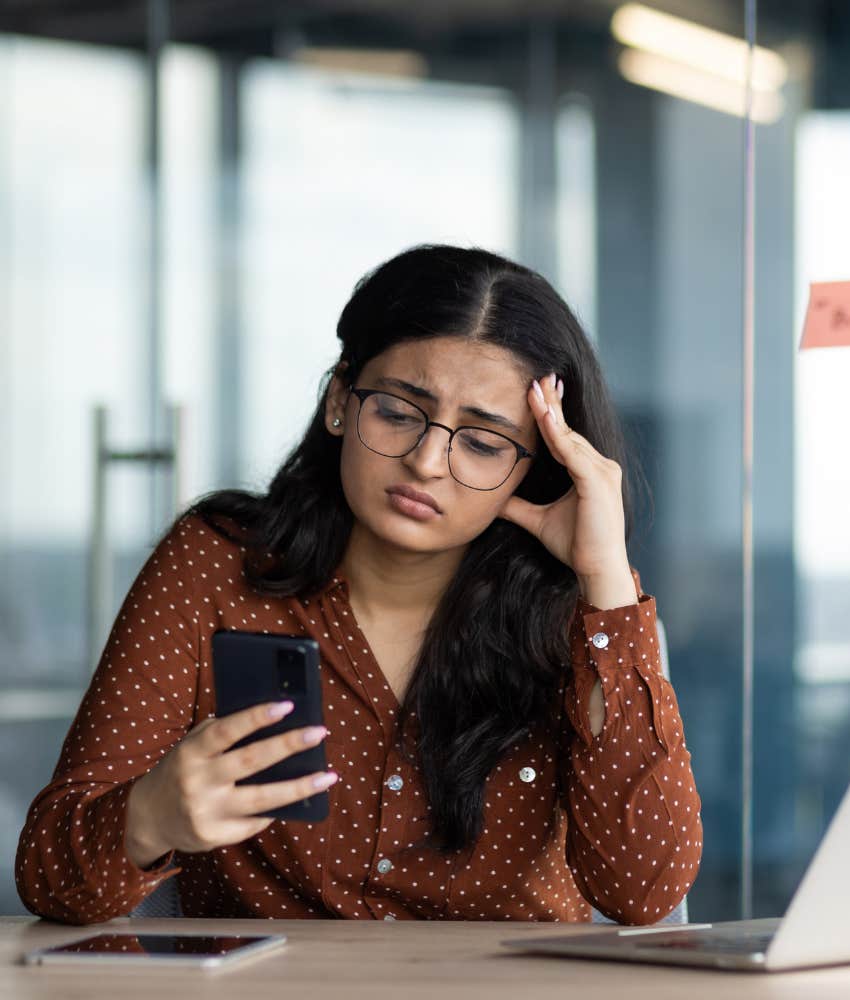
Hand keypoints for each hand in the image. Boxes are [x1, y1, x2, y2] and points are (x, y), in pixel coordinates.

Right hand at [125, 701, 337, 868]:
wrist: (148, 818)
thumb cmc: (183, 769)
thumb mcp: (192, 745)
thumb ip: (223, 734)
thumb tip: (276, 722)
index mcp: (191, 752)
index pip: (226, 730)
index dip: (256, 717)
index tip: (287, 704)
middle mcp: (198, 782)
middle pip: (250, 762)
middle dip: (288, 745)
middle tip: (319, 732)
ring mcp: (206, 812)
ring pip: (262, 799)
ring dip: (300, 787)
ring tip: (329, 776)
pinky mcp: (214, 836)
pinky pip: (254, 822)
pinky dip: (277, 809)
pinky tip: (299, 799)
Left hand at [498, 371, 632, 592]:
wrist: (596, 569)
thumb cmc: (576, 546)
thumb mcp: (538, 520)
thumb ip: (518, 508)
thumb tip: (494, 502)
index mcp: (590, 471)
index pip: (567, 436)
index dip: (552, 413)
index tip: (537, 390)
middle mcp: (601, 466)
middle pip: (570, 430)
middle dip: (552, 403)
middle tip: (538, 377)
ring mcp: (602, 471)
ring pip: (570, 437)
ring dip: (551, 413)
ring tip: (534, 390)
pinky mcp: (598, 481)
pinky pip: (572, 452)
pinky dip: (557, 434)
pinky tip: (543, 417)